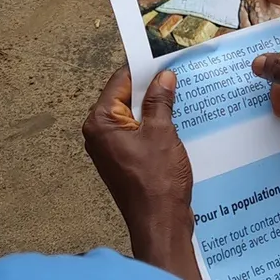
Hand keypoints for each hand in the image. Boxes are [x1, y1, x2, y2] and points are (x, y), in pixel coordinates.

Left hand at [83, 67, 199, 279]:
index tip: (163, 56)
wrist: (160, 222)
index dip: (143, 68)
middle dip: (150, 87)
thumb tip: (163, 77)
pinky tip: (176, 119)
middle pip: (125, 97)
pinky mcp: (124, 160)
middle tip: (176, 73)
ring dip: (155, 107)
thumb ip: (159, 100)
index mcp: (101, 123)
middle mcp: (100, 134)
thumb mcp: (162, 132)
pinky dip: (154, 124)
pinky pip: (138, 132)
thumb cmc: (157, 181)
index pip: (119, 81)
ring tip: (180, 94)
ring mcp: (111, 148)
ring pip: (134, 115)